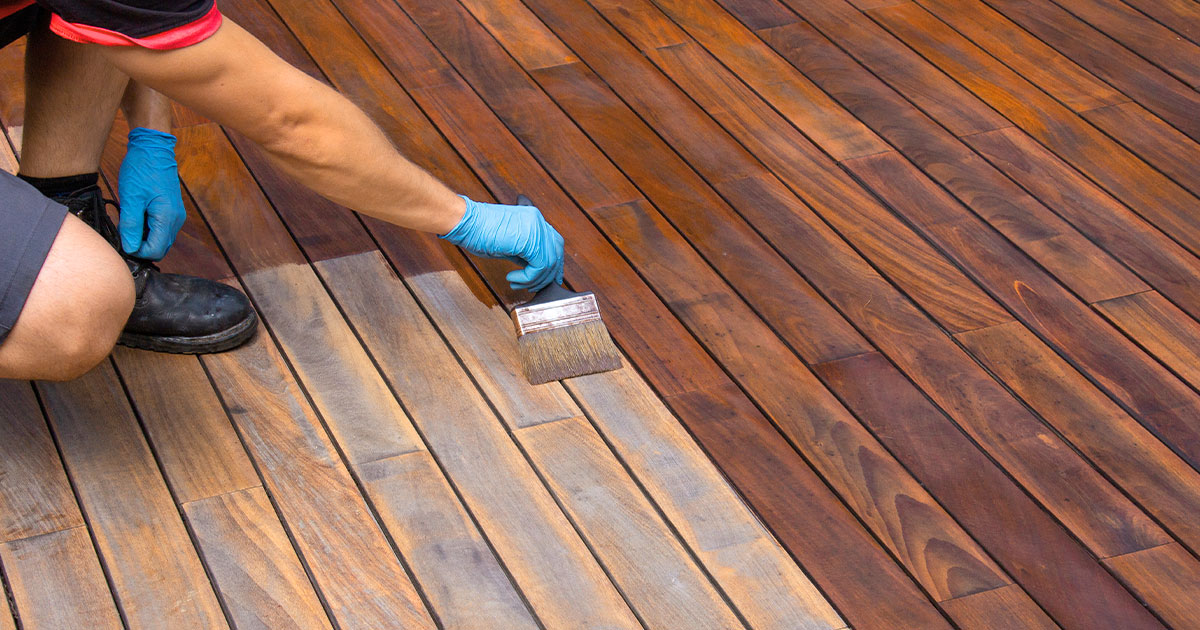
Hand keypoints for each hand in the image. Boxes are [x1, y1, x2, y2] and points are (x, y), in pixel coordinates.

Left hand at [117, 127, 186, 259]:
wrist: (153, 149)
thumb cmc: (141, 170)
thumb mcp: (130, 199)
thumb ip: (131, 226)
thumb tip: (129, 248)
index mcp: (167, 217)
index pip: (155, 250)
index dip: (137, 252)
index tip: (122, 242)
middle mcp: (176, 219)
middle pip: (160, 248)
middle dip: (141, 246)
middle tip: (123, 233)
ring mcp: (176, 215)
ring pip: (161, 239)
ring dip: (144, 237)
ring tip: (129, 221)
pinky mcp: (172, 210)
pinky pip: (161, 228)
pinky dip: (148, 228)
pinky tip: (136, 216)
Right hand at [440, 196, 564, 291]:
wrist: (465, 222)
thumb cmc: (479, 232)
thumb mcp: (508, 244)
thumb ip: (524, 253)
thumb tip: (533, 268)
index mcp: (534, 219)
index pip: (554, 243)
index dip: (553, 264)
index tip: (547, 279)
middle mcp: (538, 221)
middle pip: (556, 253)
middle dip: (548, 274)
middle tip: (533, 286)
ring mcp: (535, 229)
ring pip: (548, 263)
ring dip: (534, 279)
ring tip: (517, 283)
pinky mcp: (529, 240)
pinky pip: (539, 266)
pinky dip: (527, 278)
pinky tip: (512, 278)